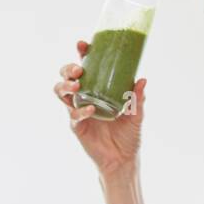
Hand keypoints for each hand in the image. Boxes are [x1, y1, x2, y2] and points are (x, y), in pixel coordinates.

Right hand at [53, 39, 145, 176]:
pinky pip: (73, 115)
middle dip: (68, 69)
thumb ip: (138, 98)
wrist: (123, 159)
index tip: (83, 44)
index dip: (82, 54)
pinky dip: (80, 111)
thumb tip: (142, 80)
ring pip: (61, 93)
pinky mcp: (77, 127)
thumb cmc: (128, 134)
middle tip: (78, 71)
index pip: (86, 67)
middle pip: (66, 77)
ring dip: (65, 86)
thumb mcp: (137, 113)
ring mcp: (78, 111)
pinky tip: (90, 109)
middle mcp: (84, 97)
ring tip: (77, 86)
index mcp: (97, 89)